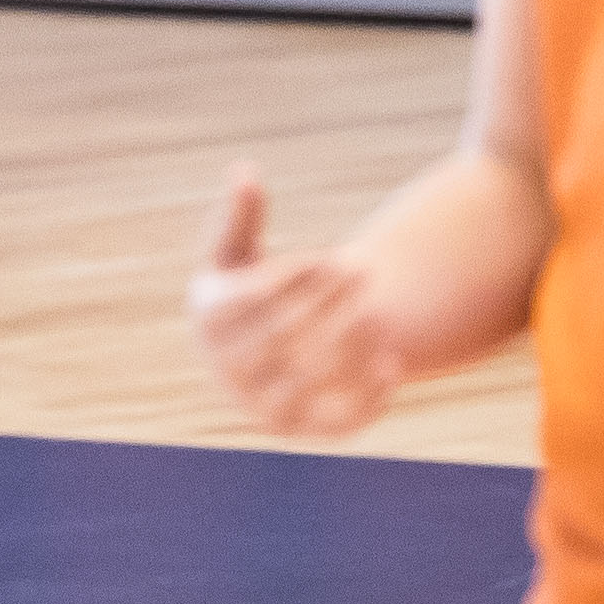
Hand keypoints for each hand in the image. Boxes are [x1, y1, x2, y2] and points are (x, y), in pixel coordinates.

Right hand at [187, 165, 401, 435]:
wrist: (269, 350)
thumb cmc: (254, 286)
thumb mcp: (240, 250)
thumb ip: (239, 216)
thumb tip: (243, 171)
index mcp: (209, 320)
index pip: (250, 303)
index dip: (291, 280)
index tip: (328, 255)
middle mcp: (227, 371)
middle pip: (278, 339)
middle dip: (323, 304)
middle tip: (363, 270)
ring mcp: (262, 407)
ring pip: (306, 382)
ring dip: (346, 346)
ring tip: (379, 312)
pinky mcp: (302, 432)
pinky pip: (332, 422)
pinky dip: (365, 400)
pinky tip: (394, 365)